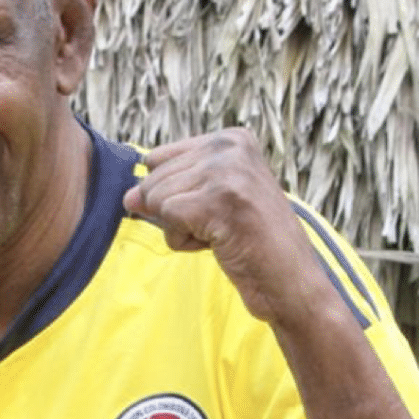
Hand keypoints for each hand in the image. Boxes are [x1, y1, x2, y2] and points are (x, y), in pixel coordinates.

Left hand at [122, 128, 325, 326]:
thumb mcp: (211, 201)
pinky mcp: (218, 200)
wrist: (290, 281)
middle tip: (222, 225)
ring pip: (156, 199)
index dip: (175, 194)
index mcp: (232, 137)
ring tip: (223, 233)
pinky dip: (185, 242)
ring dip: (181, 229)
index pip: (157, 159)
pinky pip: (168, 219)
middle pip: (153, 179)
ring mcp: (226, 171)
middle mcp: (230, 146)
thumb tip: (128, 197)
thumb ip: (169, 189)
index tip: (217, 208)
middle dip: (176, 213)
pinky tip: (220, 244)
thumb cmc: (252, 243)